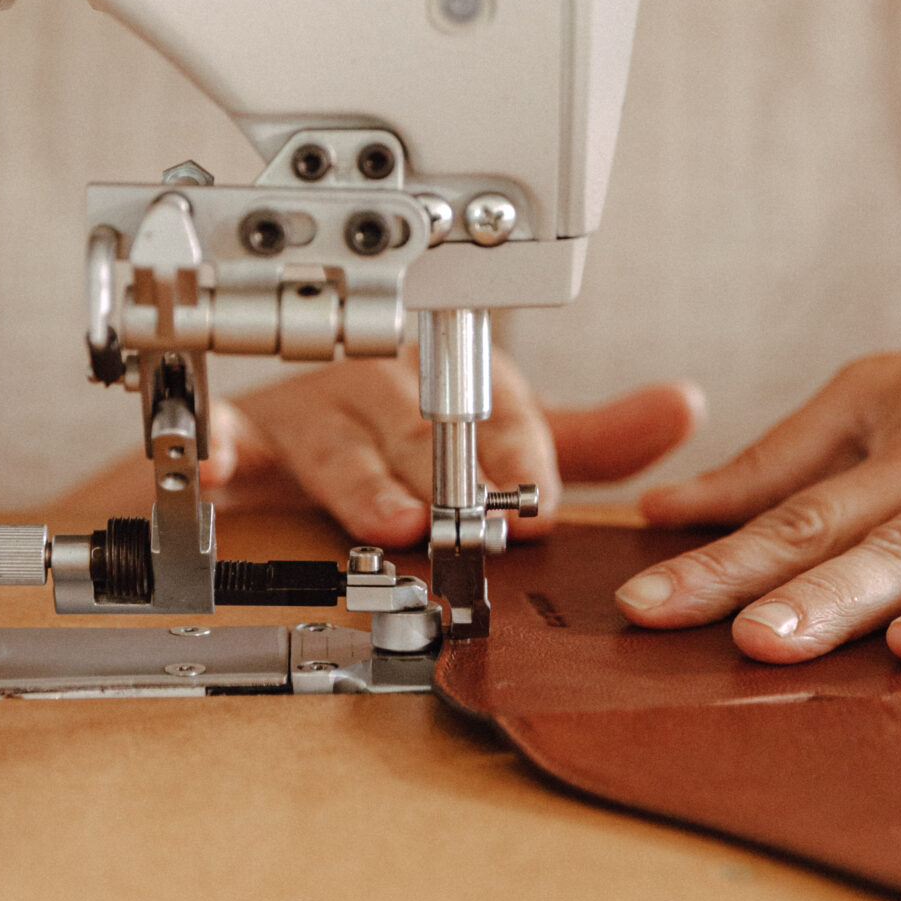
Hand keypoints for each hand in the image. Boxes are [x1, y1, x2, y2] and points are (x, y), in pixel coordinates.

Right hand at [206, 346, 702, 546]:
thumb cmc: (404, 433)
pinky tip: (212, 462)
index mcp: (455, 382)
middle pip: (420, 424)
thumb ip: (592, 438)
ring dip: (360, 476)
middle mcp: (388, 387)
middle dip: (444, 472)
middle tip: (466, 518)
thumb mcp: (508, 437)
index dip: (519, 458)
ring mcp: (315, 408)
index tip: (538, 504)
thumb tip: (688, 404)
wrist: (291, 437)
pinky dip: (214, 440)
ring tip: (387, 518)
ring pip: (337, 436)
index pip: (500, 412)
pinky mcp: (249, 434)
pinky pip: (227, 431)